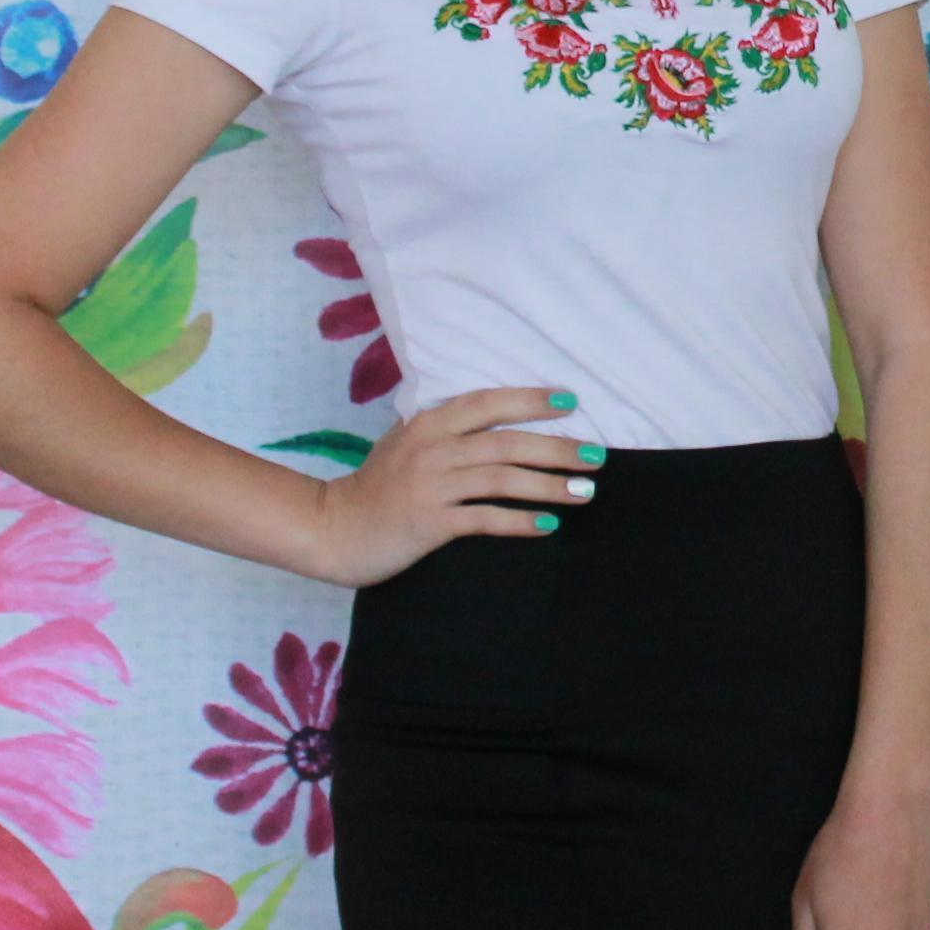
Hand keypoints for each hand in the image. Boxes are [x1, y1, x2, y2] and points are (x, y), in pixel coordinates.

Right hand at [296, 387, 599, 589]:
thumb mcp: (404, 443)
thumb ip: (444, 430)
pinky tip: (548, 524)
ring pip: (501, 479)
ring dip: (548, 485)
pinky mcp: (429, 523)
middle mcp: (432, 449)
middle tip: (596, 456)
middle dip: (557, 448)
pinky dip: (519, 521)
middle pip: (505, 442)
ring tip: (585, 492)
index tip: (570, 402)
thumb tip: (493, 416)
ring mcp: (430, 486)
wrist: (333, 529)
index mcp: (428, 424)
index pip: (487, 403)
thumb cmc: (375, 487)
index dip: (530, 400)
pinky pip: (484, 519)